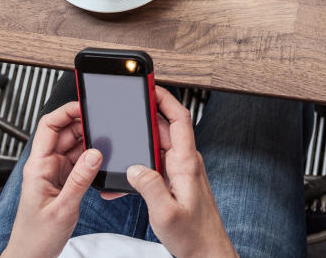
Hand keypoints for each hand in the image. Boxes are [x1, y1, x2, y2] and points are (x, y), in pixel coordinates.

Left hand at [1, 102, 101, 257]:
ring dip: (91, 142)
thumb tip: (95, 153)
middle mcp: (46, 165)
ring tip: (108, 142)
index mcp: (38, 166)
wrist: (31, 255)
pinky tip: (103, 160)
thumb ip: (80, 180)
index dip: (66, 111)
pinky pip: (80, 161)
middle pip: (65, 132)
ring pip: (75, 145)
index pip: (49, 126)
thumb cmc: (36, 236)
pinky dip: (93, 158)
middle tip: (105, 124)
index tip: (85, 105)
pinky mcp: (64, 181)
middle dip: (85, 125)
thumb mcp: (63, 208)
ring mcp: (56, 172)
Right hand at [126, 87, 236, 257]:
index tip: (148, 85)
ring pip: (156, 147)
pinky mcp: (175, 182)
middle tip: (123, 108)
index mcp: (187, 163)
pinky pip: (154, 166)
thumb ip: (149, 187)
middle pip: (163, 128)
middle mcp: (185, 163)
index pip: (178, 119)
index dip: (164, 98)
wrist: (207, 253)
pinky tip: (123, 177)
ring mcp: (180, 172)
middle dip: (143, 117)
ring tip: (118, 142)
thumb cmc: (194, 236)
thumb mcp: (166, 213)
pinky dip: (139, 166)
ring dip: (138, 144)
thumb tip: (134, 167)